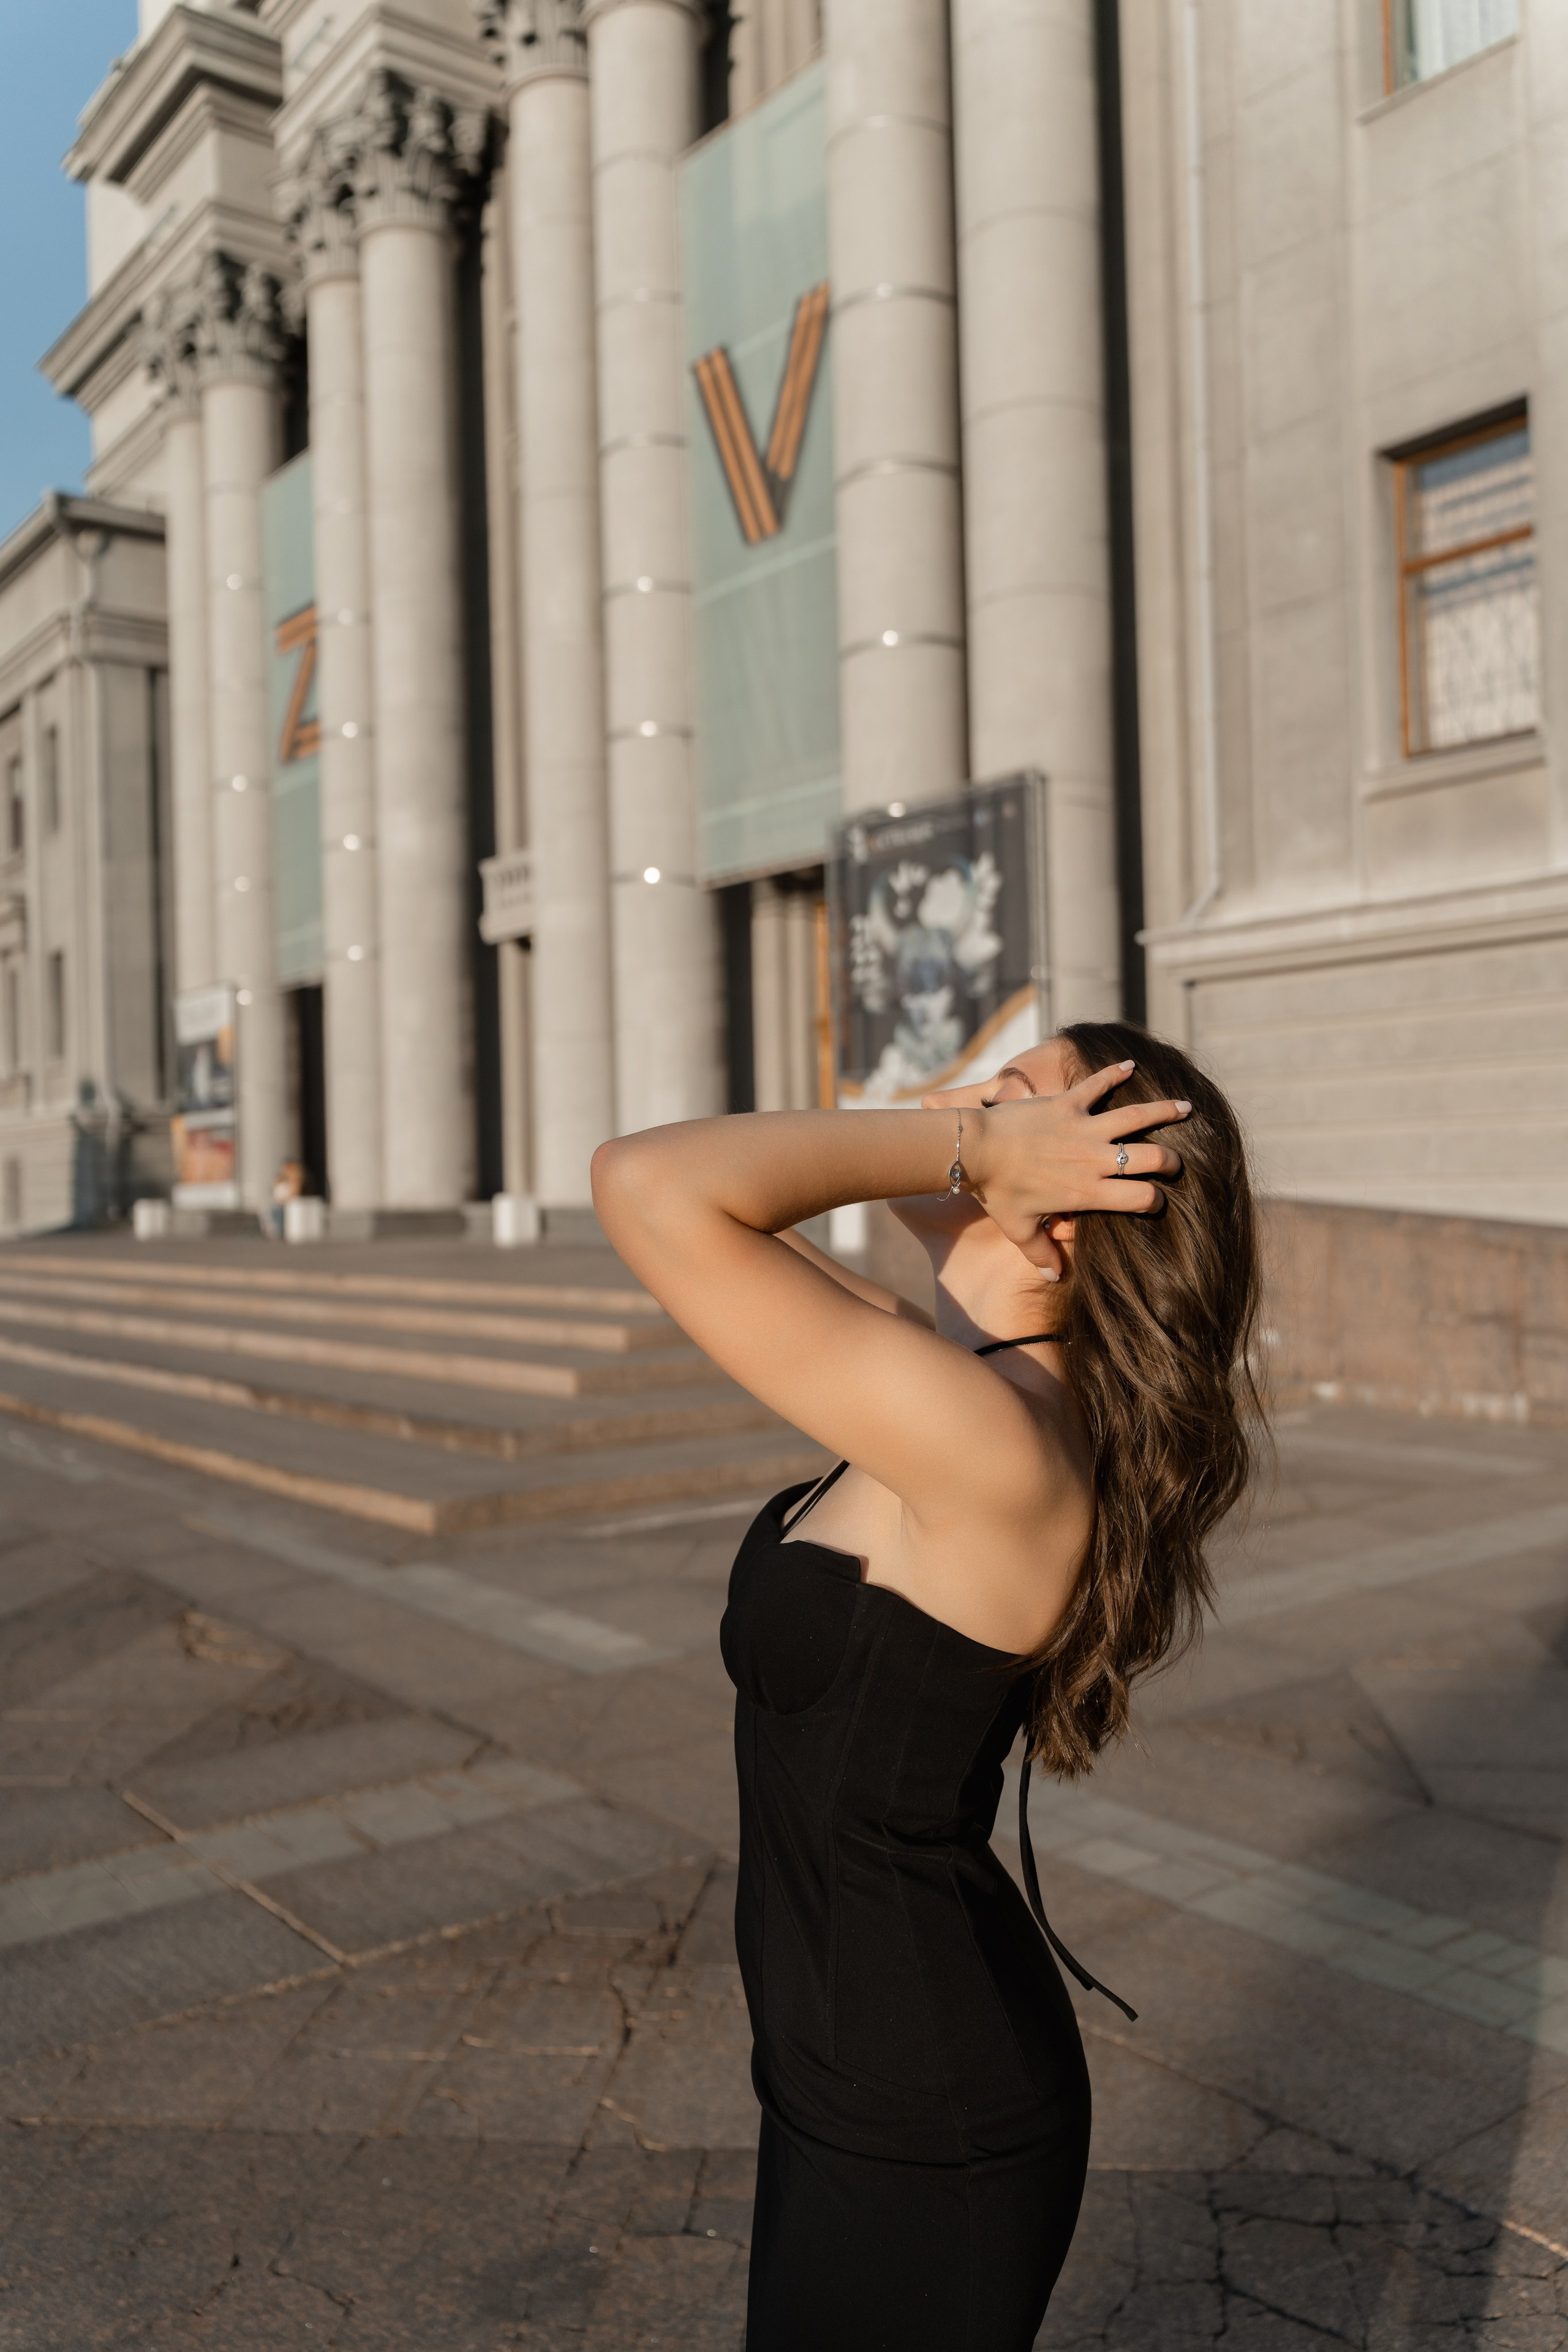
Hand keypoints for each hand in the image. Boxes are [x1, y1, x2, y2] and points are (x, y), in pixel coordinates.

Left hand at [963, 1060, 1188, 1265]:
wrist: (974, 1150)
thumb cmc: (996, 1192)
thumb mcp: (1019, 1229)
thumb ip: (1040, 1254)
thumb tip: (1054, 1278)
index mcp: (1088, 1193)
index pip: (1141, 1199)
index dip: (1155, 1201)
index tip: (1157, 1199)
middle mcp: (1094, 1160)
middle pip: (1150, 1159)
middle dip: (1171, 1161)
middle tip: (1176, 1161)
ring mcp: (1083, 1128)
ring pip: (1137, 1117)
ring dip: (1165, 1111)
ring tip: (1186, 1107)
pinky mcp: (1068, 1103)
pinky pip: (1099, 1084)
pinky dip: (1116, 1073)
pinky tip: (1132, 1065)